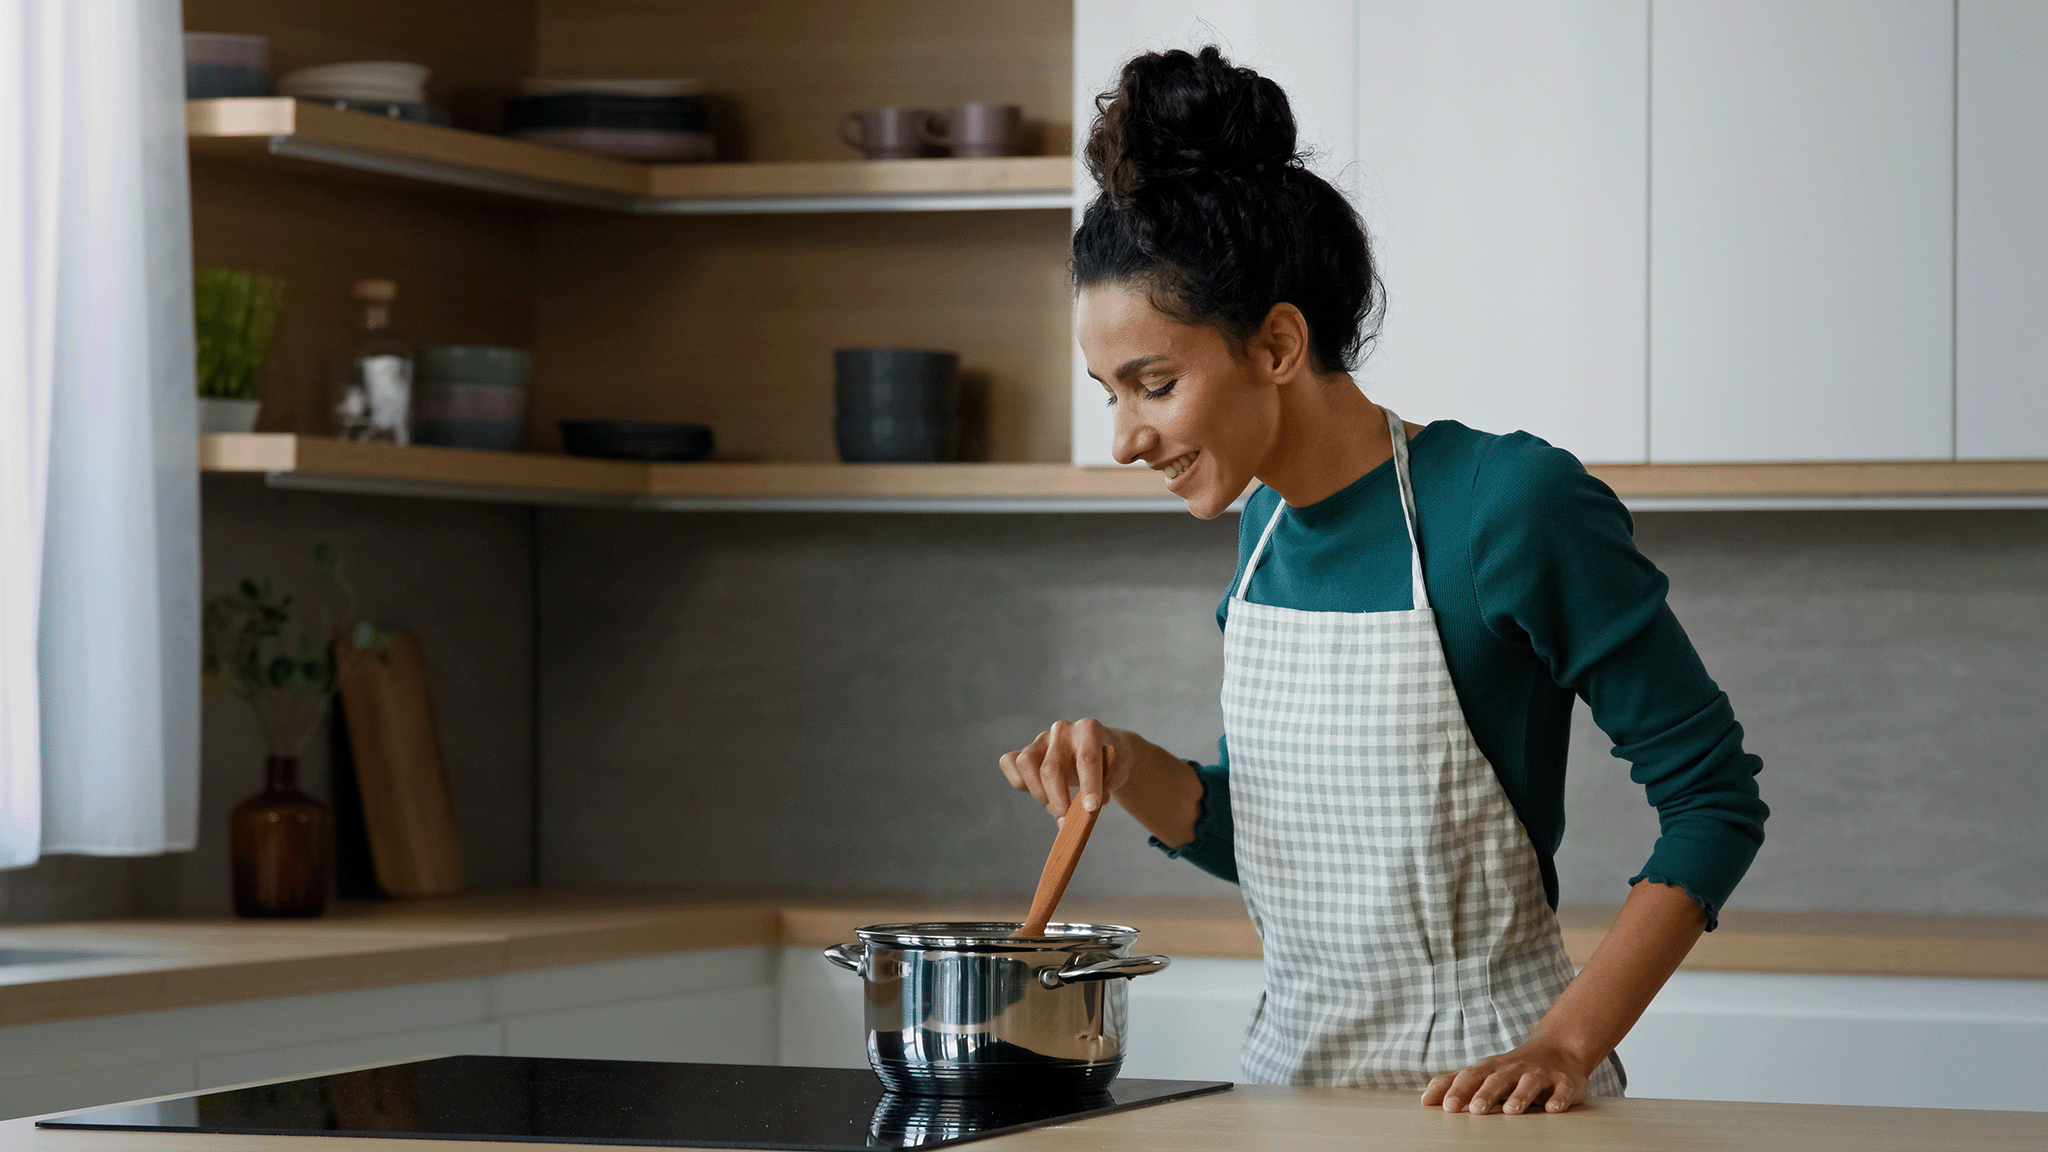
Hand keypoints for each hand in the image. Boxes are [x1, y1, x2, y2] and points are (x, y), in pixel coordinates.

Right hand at [998, 719, 1132, 816]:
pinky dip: (1018, 780)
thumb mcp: (1117, 773)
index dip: (1089, 786)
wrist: (1106, 752)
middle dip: (1058, 800)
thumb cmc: (1111, 764)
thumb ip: (1103, 787)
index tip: (1090, 809)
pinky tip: (1036, 792)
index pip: (1087, 758)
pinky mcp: (1027, 750)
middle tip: (1066, 823)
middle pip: (1052, 768)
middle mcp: (1063, 730)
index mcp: (1089, 729)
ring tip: (1054, 808)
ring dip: (1039, 793)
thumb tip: (1083, 810)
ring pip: (1026, 763)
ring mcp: (1042, 738)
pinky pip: (1010, 762)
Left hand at [1420, 1041, 1592, 1114]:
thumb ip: (1456, 1084)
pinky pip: (1562, 1089)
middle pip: (1497, 1079)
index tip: (1444, 1106)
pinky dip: (1558, 1098)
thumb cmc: (1513, 1069)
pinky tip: (1552, 1109)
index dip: (1457, 1090)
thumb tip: (1425, 1099)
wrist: (1558, 1050)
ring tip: (1511, 1111)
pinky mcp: (1564, 1082)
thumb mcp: (1485, 1073)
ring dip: (1519, 1096)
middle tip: (1474, 1109)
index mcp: (1492, 1069)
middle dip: (1485, 1093)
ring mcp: (1539, 1074)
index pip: (1470, 1077)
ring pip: (1528, 1083)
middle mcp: (1513, 1069)